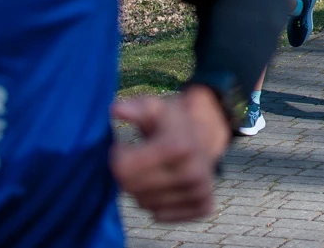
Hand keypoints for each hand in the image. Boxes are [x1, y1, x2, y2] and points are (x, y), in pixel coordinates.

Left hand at [110, 89, 230, 222]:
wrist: (208, 132)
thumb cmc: (173, 120)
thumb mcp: (154, 107)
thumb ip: (135, 108)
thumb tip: (116, 109)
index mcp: (179, 147)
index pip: (123, 168)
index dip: (118, 154)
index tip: (125, 145)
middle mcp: (193, 172)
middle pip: (131, 188)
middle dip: (128, 174)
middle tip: (138, 158)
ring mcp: (201, 191)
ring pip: (144, 204)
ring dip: (142, 189)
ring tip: (154, 170)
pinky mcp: (204, 206)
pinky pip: (161, 216)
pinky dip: (157, 203)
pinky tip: (165, 185)